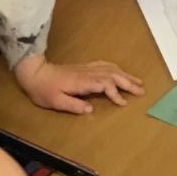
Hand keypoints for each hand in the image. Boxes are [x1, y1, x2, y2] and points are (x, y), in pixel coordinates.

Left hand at [14, 55, 143, 115]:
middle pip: (112, 75)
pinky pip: (104, 65)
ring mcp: (86, 68)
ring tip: (138, 82)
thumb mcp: (55, 102)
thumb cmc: (44, 90)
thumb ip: (73, 105)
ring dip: (125, 75)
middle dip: (128, 83)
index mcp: (81, 82)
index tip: (123, 103)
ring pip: (110, 69)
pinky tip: (122, 73)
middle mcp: (87, 73)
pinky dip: (116, 68)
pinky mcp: (85, 67)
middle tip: (142, 91)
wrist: (34, 73)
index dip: (115, 93)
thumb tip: (90, 110)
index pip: (104, 84)